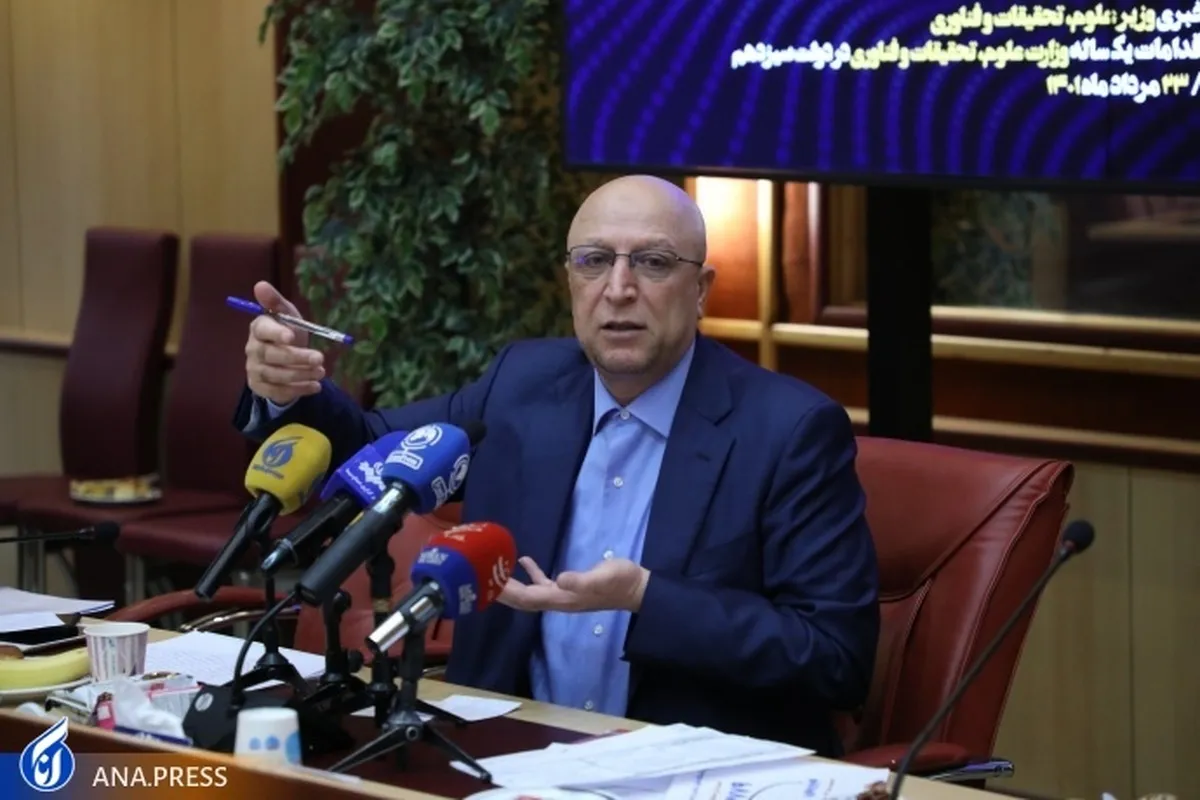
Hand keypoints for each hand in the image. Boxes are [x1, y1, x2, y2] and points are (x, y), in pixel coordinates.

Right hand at [244, 281, 324, 405]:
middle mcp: (252, 349)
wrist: (287, 359)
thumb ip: (276, 301)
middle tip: (320, 359)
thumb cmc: (288, 332)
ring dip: (301, 374)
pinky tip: (315, 387)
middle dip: (297, 358)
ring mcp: (254, 369)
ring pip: (276, 375)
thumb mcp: (287, 314)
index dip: (276, 333)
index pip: (263, 330)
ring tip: (321, 372)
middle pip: (271, 355)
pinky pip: (278, 391)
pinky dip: (298, 390)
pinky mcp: (260, 387)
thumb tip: (260, 284)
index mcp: (259, 328)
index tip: (292, 337)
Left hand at [498, 556, 649, 613]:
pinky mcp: (569, 587)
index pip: (527, 598)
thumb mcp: (603, 577)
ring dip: (511, 585)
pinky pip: (542, 583)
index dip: (507, 592)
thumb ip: (581, 580)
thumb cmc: (621, 582)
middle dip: (502, 591)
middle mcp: (558, 600)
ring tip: (493, 572)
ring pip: (529, 593)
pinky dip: (530, 574)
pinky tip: (522, 561)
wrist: (637, 589)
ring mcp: (563, 595)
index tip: (488, 583)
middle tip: (480, 577)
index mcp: (562, 599)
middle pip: (523, 599)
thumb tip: (559, 580)